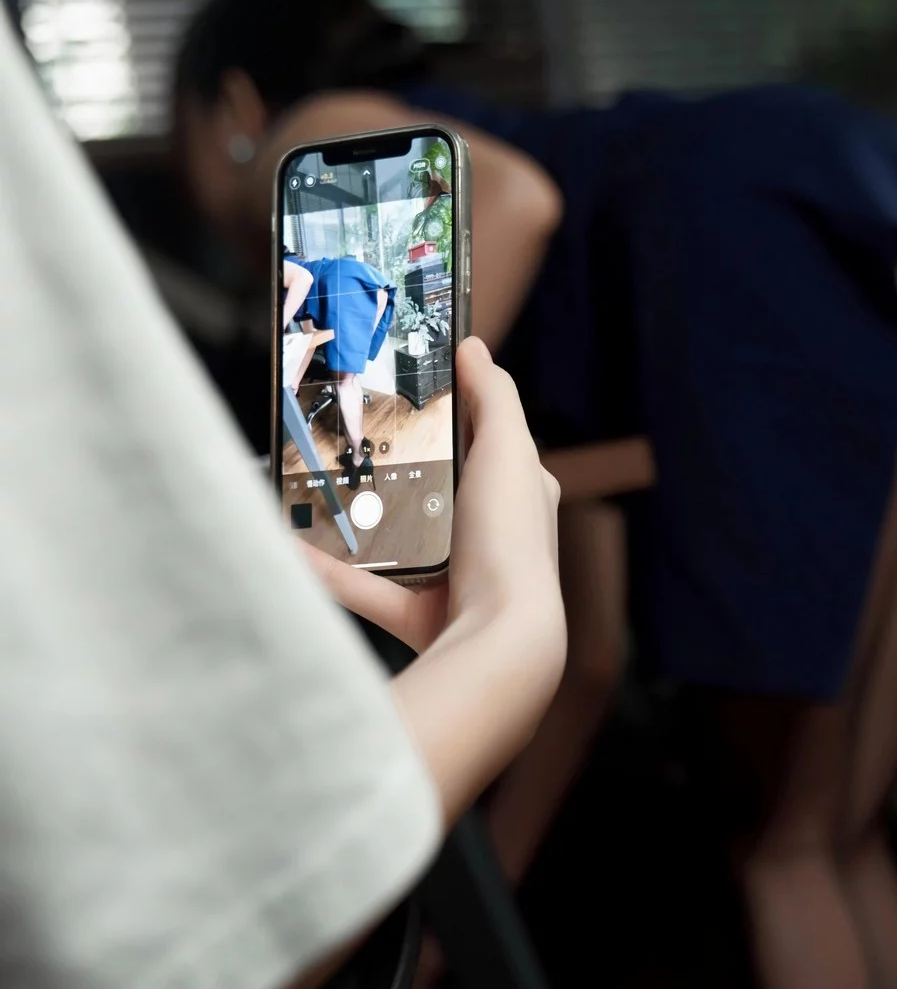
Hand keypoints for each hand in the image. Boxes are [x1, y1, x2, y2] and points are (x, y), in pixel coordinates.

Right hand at [302, 336, 560, 652]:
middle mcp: (489, 534)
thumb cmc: (511, 541)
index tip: (397, 389)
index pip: (484, 441)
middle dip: (389, 464)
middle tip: (339, 432)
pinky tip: (287, 545)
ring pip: (393, 536)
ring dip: (351, 516)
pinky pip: (365, 586)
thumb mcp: (509, 450)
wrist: (500, 639)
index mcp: (517, 494)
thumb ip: (493, 395)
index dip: (448, 414)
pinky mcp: (420, 613)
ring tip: (306, 486)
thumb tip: (473, 349)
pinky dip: (327, 571)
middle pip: (431, 486)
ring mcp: (455, 576)